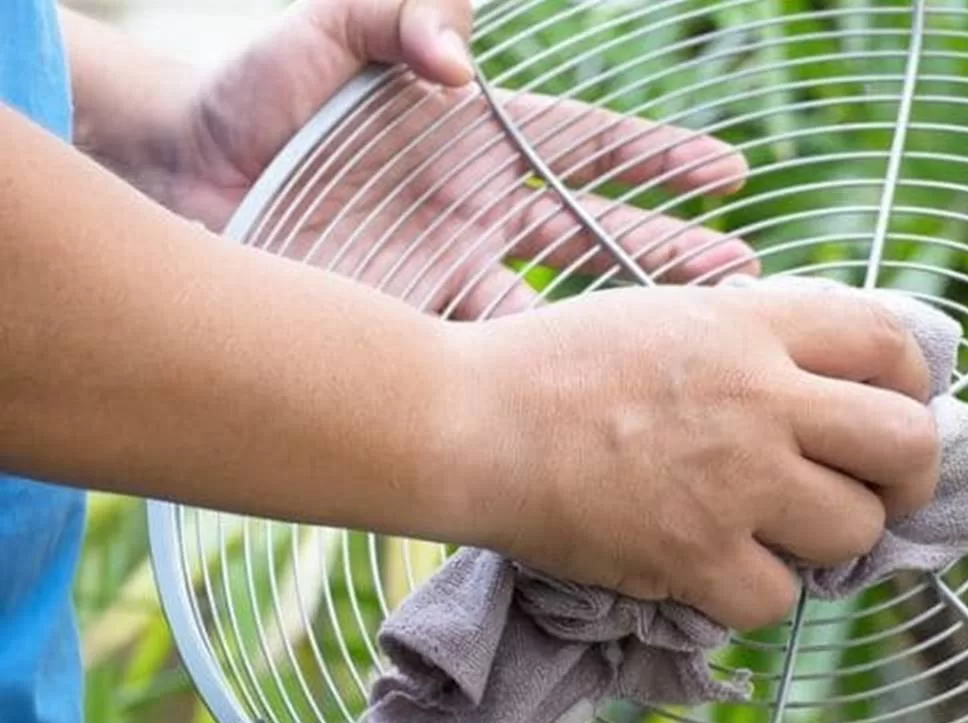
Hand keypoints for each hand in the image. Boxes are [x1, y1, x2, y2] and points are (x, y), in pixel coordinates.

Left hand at [150, 0, 757, 315]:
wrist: (180, 172)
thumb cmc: (255, 90)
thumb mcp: (331, 31)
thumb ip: (402, 15)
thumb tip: (462, 59)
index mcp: (481, 140)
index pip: (595, 147)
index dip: (663, 160)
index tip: (729, 174)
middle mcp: (484, 211)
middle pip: (602, 234)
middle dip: (675, 254)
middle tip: (745, 278)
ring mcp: (456, 272)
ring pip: (561, 307)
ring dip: (622, 326)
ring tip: (689, 347)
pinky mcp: (416, 322)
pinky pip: (490, 353)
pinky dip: (536, 375)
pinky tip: (586, 399)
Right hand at [441, 284, 940, 630]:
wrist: (470, 421)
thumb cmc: (554, 363)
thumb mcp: (668, 314)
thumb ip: (754, 339)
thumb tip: (828, 384)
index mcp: (754, 327)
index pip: (892, 344)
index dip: (915, 385)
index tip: (897, 411)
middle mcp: (761, 400)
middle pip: (907, 446)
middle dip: (908, 478)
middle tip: (874, 493)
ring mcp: (733, 482)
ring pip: (854, 533)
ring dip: (825, 541)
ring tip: (775, 533)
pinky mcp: (693, 556)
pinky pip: (776, 600)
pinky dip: (753, 593)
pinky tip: (714, 568)